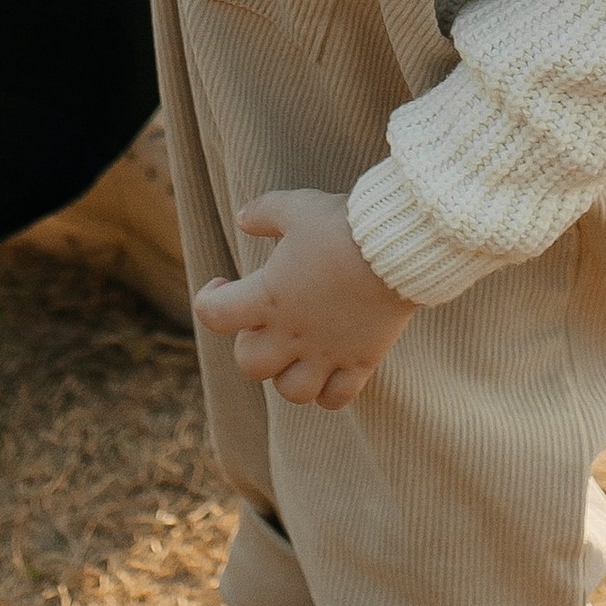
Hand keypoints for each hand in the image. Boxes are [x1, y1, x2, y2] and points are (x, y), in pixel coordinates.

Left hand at [193, 188, 414, 407]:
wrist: (397, 246)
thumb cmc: (343, 225)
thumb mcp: (298, 206)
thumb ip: (264, 212)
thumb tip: (242, 218)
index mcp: (268, 296)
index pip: (213, 314)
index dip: (208, 299)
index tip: (222, 283)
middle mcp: (292, 333)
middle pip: (250, 365)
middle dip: (252, 345)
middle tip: (266, 321)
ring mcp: (327, 353)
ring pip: (292, 391)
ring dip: (287, 374)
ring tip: (297, 350)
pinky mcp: (361, 361)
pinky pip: (336, 398)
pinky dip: (328, 391)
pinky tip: (331, 367)